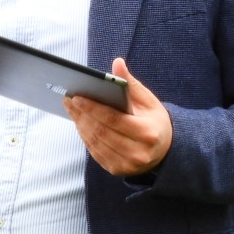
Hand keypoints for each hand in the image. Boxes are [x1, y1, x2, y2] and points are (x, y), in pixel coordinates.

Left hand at [63, 57, 172, 176]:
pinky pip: (95, 152)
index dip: (92, 108)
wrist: (164, 150)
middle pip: (101, 132)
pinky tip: (80, 123)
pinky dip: (85, 137)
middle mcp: (138, 152)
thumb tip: (117, 63)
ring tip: (71, 109)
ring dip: (80, 125)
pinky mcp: (117, 170)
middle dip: (81, 115)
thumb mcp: (148, 101)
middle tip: (68, 100)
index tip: (76, 97)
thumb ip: (131, 84)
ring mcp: (127, 164)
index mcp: (147, 133)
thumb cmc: (154, 121)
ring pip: (95, 143)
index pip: (113, 119)